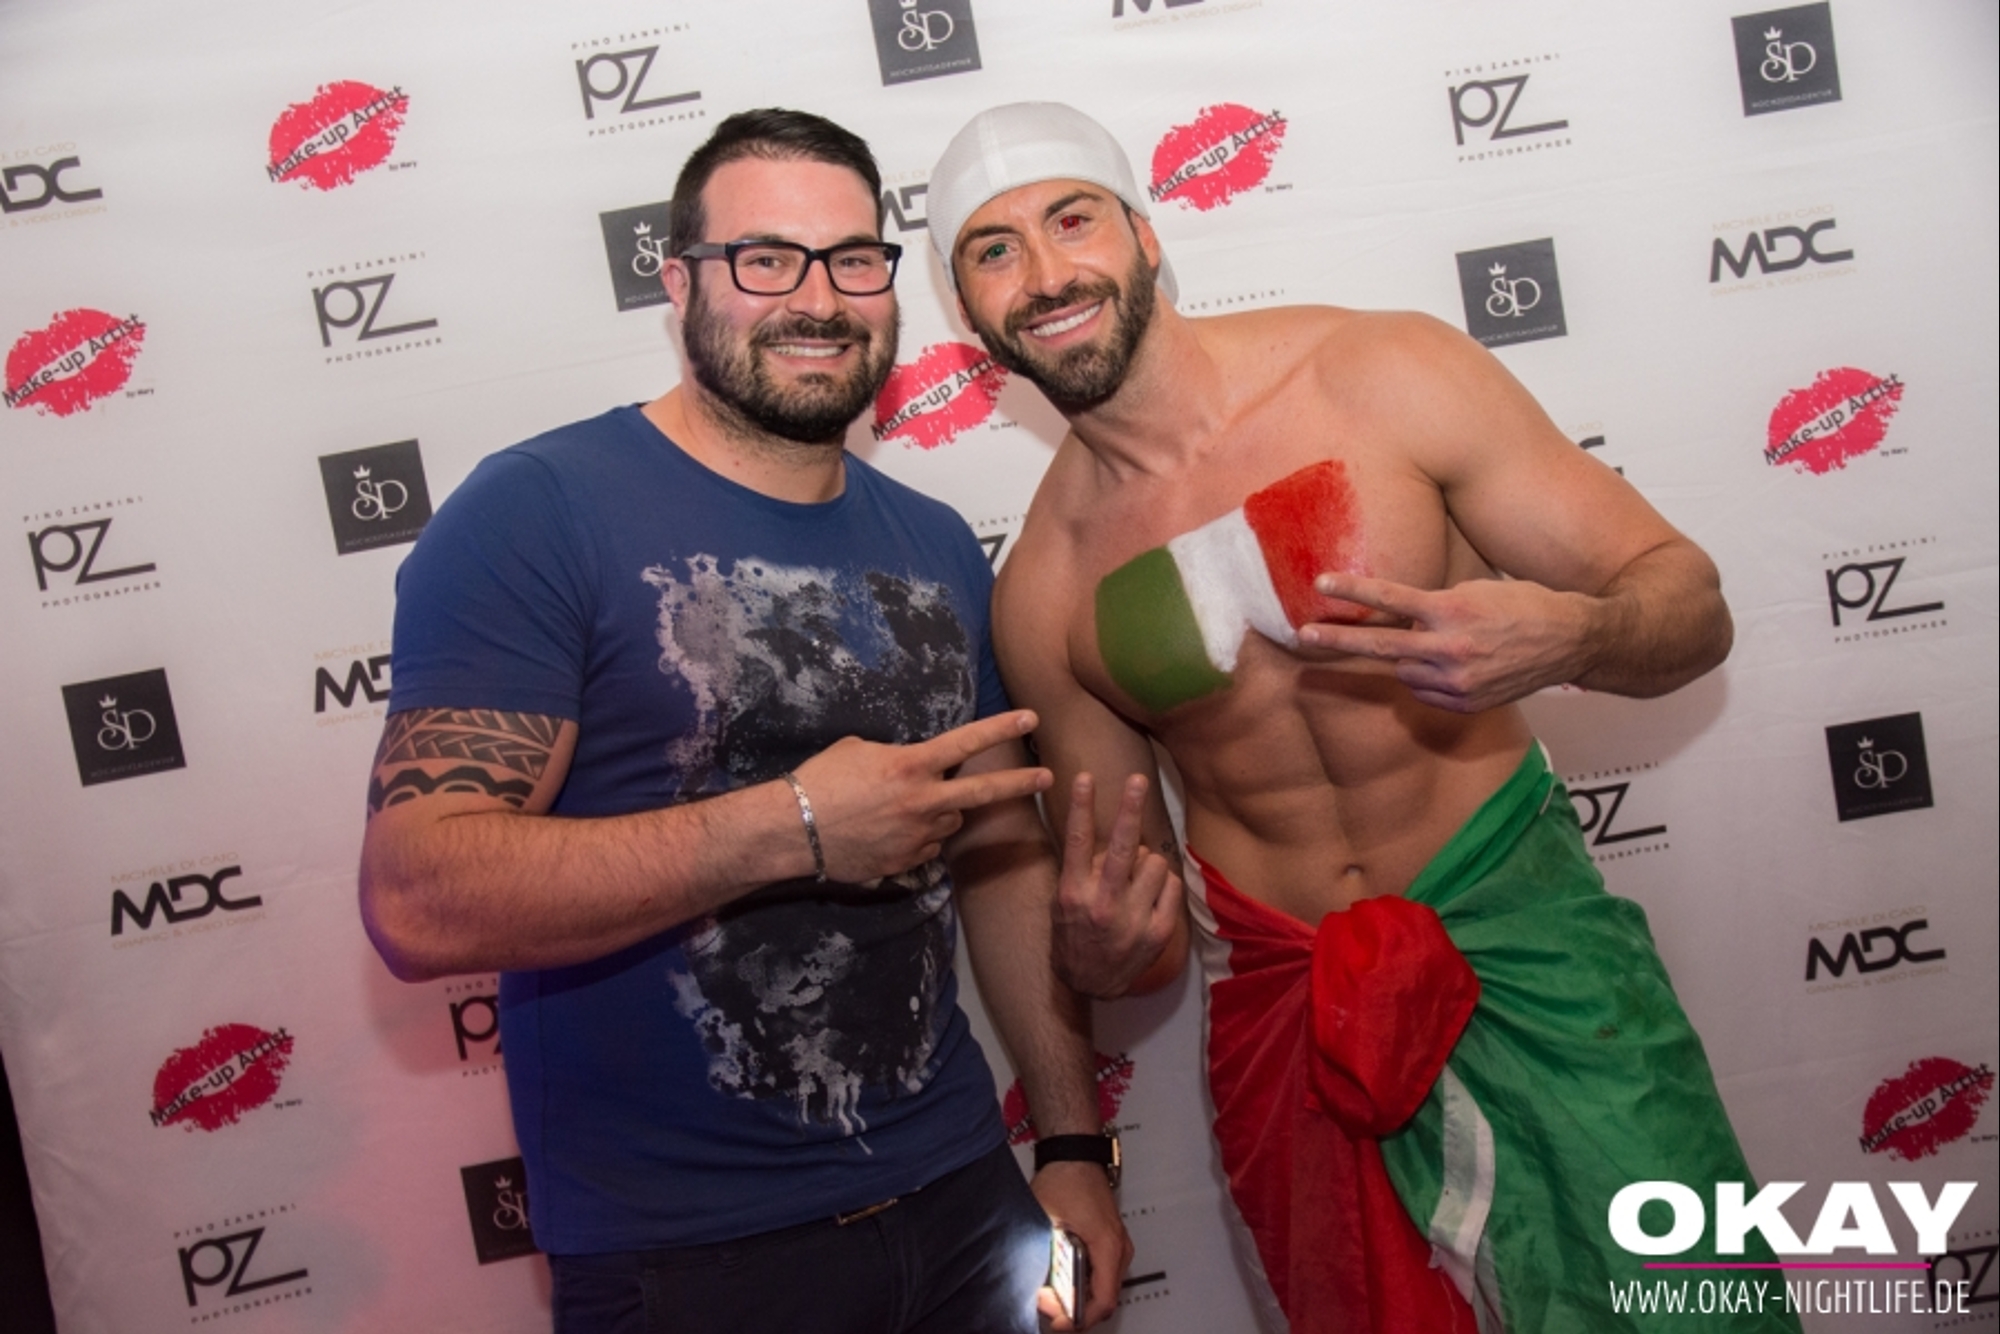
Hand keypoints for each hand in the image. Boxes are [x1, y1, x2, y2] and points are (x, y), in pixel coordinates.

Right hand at [791, 711, 1052, 883]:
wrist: (794, 830)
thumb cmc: (820, 780)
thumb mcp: (859, 751)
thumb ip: (898, 756)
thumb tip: (914, 764)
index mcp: (911, 766)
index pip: (967, 742)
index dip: (1001, 728)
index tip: (1030, 718)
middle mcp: (922, 801)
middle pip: (983, 793)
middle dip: (1020, 784)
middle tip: (1048, 778)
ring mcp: (917, 835)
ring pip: (949, 821)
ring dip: (941, 812)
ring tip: (901, 807)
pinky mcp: (907, 861)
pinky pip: (927, 846)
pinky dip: (918, 837)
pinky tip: (887, 831)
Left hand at [1032, 1160, 1131, 1329]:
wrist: (1074, 1155)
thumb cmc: (1065, 1179)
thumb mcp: (1046, 1222)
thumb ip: (1044, 1256)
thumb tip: (1036, 1285)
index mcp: (1107, 1245)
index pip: (1103, 1301)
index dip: (1079, 1318)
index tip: (1057, 1321)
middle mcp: (1119, 1249)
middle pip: (1105, 1299)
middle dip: (1075, 1310)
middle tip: (1047, 1305)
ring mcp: (1117, 1245)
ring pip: (1103, 1288)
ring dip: (1078, 1298)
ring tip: (1050, 1294)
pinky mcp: (1110, 1242)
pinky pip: (1102, 1274)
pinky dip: (1083, 1284)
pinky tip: (1061, 1280)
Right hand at [1053, 774, 1182, 998]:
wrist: (1088, 983)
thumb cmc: (1075, 932)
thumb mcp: (1065, 900)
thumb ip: (1085, 869)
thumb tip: (1115, 835)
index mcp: (1074, 892)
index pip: (1077, 841)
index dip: (1082, 806)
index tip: (1085, 777)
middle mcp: (1102, 905)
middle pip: (1121, 846)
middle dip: (1130, 808)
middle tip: (1138, 779)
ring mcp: (1132, 920)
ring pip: (1154, 862)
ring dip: (1148, 862)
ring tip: (1136, 879)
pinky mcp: (1158, 933)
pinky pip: (1172, 884)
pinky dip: (1164, 883)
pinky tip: (1151, 896)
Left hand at [1297, 572, 1592, 713]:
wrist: (1572, 641)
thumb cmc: (1525, 605)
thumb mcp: (1477, 590)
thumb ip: (1435, 604)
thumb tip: (1400, 616)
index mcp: (1453, 611)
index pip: (1392, 599)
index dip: (1354, 590)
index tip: (1321, 583)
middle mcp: (1450, 649)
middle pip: (1381, 647)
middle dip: (1339, 642)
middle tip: (1304, 635)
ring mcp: (1457, 682)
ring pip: (1403, 671)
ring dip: (1406, 658)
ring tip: (1436, 645)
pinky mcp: (1465, 703)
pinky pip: (1424, 692)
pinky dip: (1427, 678)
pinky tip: (1452, 666)